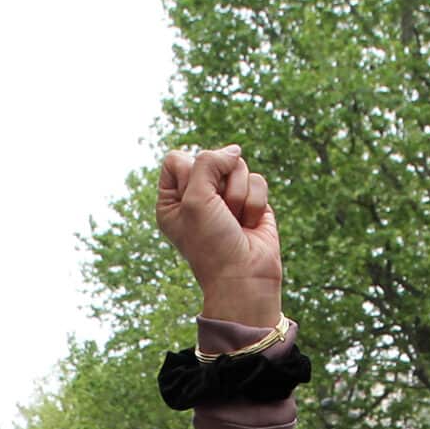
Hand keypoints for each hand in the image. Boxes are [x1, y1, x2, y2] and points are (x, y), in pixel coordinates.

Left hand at [156, 146, 281, 329]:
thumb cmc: (211, 244)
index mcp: (172, 199)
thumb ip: (208, 162)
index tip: (195, 202)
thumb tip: (234, 151)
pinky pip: (258, 181)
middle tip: (219, 215)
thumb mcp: (196, 199)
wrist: (243, 277)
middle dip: (219, 186)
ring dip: (238, 196)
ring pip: (238, 166)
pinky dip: (255, 204)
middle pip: (211, 158)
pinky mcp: (252, 202)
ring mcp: (226, 198)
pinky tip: (250, 225)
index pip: (177, 159)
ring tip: (235, 222)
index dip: (190, 173)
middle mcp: (198, 196)